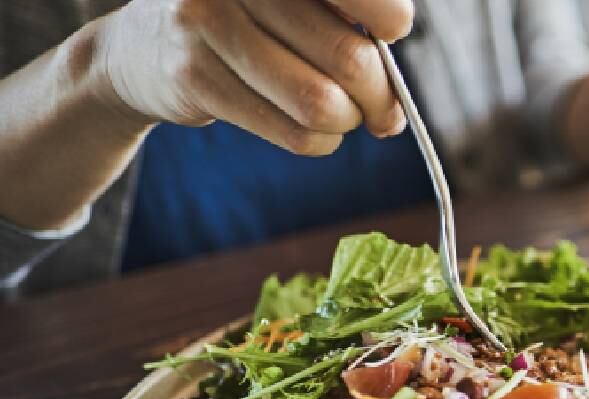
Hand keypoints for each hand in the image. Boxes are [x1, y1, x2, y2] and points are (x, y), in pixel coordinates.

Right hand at [96, 0, 413, 155]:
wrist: (144, 44)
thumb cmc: (247, 18)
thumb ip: (345, 17)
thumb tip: (395, 79)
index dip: (391, 18)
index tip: (389, 33)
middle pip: (350, 58)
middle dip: (380, 95)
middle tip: (381, 105)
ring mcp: (208, 22)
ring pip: (322, 104)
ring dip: (349, 121)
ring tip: (345, 115)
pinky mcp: (194, 77)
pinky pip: (292, 132)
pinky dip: (320, 141)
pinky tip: (314, 129)